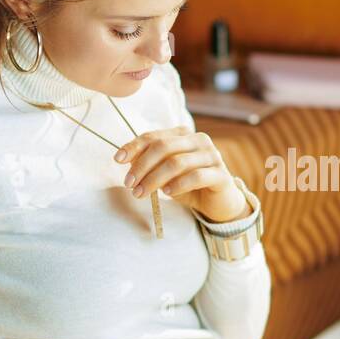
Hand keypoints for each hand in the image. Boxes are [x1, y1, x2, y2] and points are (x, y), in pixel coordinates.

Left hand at [114, 126, 249, 223]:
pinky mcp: (221, 174)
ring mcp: (212, 156)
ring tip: (141, 193)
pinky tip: (167, 192)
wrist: (218, 203)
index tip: (118, 159)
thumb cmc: (189, 186)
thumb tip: (127, 162)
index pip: (154, 136)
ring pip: (177, 162)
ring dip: (154, 179)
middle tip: (129, 184)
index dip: (134, 146)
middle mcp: (199, 140)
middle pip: (164, 147)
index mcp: (184, 135)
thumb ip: (150, 164)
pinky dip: (178, 184)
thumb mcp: (165, 174)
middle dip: (142, 166)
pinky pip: (196, 176)